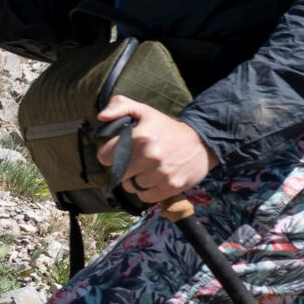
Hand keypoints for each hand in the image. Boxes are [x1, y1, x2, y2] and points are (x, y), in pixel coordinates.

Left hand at [94, 97, 214, 205]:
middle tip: (135, 161)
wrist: (202, 143)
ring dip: (135, 181)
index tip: (118, 153)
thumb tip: (101, 117)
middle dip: (123, 168)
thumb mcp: (144, 111)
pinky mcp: (171, 187)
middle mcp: (149, 155)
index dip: (110, 155)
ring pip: (131, 186)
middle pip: (118, 173)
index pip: (105, 157)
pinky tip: (153, 180)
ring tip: (146, 170)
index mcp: (140, 136)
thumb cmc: (168, 128)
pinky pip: (145, 197)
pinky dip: (146, 191)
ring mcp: (161, 173)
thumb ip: (119, 106)